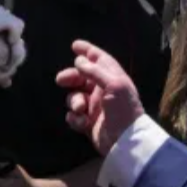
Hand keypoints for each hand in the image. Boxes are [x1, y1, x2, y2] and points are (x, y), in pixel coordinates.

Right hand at [55, 40, 145, 156]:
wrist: (125, 141)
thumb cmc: (124, 109)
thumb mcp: (114, 85)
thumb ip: (95, 71)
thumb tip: (79, 60)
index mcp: (112, 78)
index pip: (99, 59)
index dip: (87, 50)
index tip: (74, 45)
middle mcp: (103, 90)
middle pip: (81, 77)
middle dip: (71, 77)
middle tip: (61, 80)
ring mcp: (95, 107)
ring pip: (75, 97)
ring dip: (74, 101)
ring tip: (80, 108)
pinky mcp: (88, 123)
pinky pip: (74, 116)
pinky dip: (75, 118)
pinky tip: (83, 123)